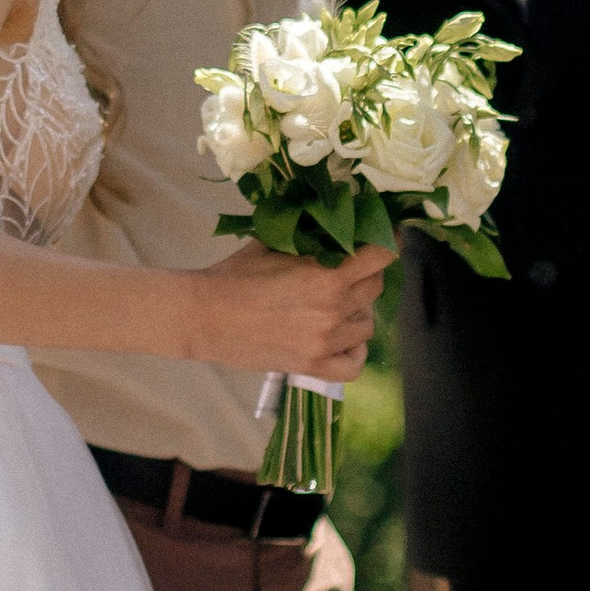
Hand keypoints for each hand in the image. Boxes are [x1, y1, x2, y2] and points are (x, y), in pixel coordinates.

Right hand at [186, 242, 388, 380]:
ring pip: (368, 324)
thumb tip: (336, 223)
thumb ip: (310, 238)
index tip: (382, 237)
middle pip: (375, 288)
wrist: (203, 316)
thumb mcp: (274, 244)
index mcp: (327, 274)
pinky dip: (355, 352)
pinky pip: (355, 364)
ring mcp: (325, 342)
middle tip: (349, 269)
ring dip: (358, 312)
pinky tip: (344, 340)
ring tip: (338, 305)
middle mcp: (333, 309)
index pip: (381, 255)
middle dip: (366, 274)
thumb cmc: (234, 275)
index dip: (386, 241)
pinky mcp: (312, 367)